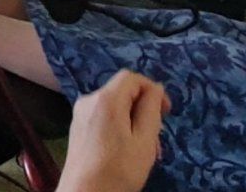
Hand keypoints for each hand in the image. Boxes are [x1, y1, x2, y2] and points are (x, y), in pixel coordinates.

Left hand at [56, 71, 168, 191]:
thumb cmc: (119, 169)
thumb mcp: (144, 140)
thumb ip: (151, 109)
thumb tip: (155, 88)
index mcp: (105, 99)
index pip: (131, 77)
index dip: (152, 89)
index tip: (167, 113)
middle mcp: (88, 100)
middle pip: (123, 93)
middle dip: (144, 111)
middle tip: (157, 139)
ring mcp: (80, 114)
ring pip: (115, 108)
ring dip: (134, 123)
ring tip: (146, 151)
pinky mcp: (78, 127)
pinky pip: (104, 118)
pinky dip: (120, 128)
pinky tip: (127, 152)